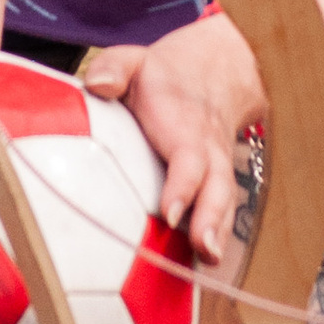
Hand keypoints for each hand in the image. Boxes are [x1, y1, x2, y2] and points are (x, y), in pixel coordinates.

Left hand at [81, 15, 264, 268]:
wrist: (220, 67)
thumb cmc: (165, 74)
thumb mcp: (136, 59)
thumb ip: (115, 68)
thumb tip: (98, 85)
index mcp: (183, 122)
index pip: (188, 157)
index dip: (183, 185)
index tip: (170, 212)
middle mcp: (206, 148)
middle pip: (216, 186)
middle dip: (210, 219)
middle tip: (202, 249)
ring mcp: (218, 165)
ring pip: (224, 201)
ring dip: (218, 232)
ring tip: (208, 262)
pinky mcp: (219, 179)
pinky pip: (223, 208)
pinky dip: (219, 235)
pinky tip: (206, 264)